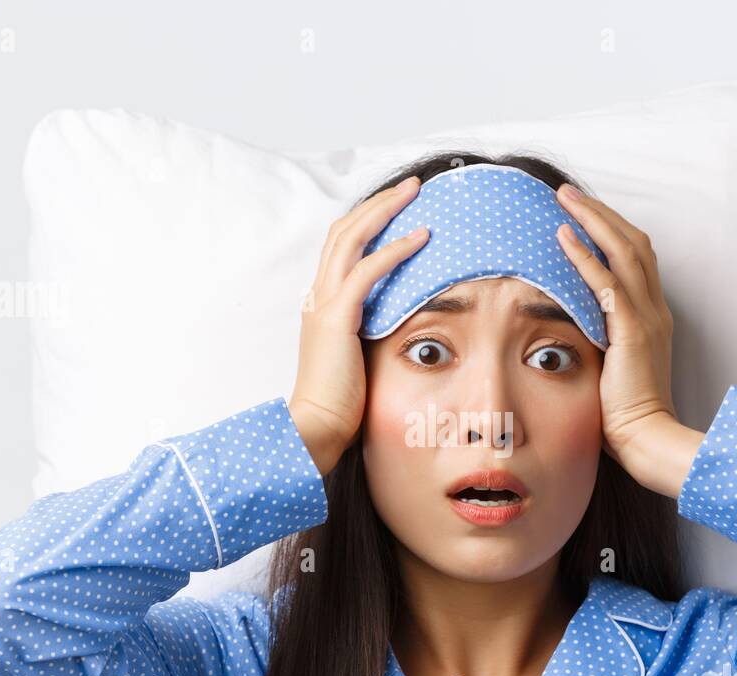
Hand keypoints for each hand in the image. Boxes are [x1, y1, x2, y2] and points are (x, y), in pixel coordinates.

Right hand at [288, 176, 429, 474]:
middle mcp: (318, 296)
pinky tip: (422, 237)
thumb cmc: (338, 405)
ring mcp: (324, 304)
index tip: (399, 208)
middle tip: (412, 186)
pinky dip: (396, 249)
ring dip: (386, 211)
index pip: (340, 248)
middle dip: (379, 204)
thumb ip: (371, 337)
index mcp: (321, 304)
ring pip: (352, 238)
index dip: (367, 222)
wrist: (314, 428)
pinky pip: (368, 270)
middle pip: (344, 231)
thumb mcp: (357, 360)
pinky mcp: (337, 318)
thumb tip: (402, 329)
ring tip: (417, 194)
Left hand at [554, 184, 703, 497]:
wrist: (646, 436)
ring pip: (623, 252)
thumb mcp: (612, 366)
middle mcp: (654, 309)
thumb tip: (568, 327)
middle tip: (568, 193)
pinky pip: (607, 283)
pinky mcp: (632, 331)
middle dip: (600, 213)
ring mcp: (646, 317)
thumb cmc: (624, 413)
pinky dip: (584, 257)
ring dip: (592, 220)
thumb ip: (598, 340)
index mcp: (652, 317)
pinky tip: (563, 238)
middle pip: (633, 243)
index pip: (637, 259)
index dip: (611, 231)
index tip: (583, 215)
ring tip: (563, 200)